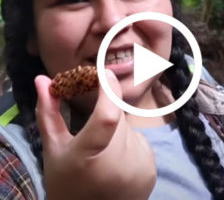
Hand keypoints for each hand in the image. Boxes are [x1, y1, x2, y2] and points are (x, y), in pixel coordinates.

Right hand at [35, 70, 155, 199]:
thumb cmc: (67, 182)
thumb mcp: (54, 149)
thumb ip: (48, 113)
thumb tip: (41, 80)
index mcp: (88, 157)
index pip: (107, 117)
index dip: (109, 90)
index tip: (104, 73)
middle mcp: (118, 163)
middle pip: (117, 119)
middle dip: (106, 115)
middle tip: (93, 134)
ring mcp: (138, 167)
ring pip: (129, 129)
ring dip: (117, 132)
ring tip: (104, 155)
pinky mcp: (151, 168)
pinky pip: (139, 141)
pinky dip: (129, 145)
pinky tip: (118, 164)